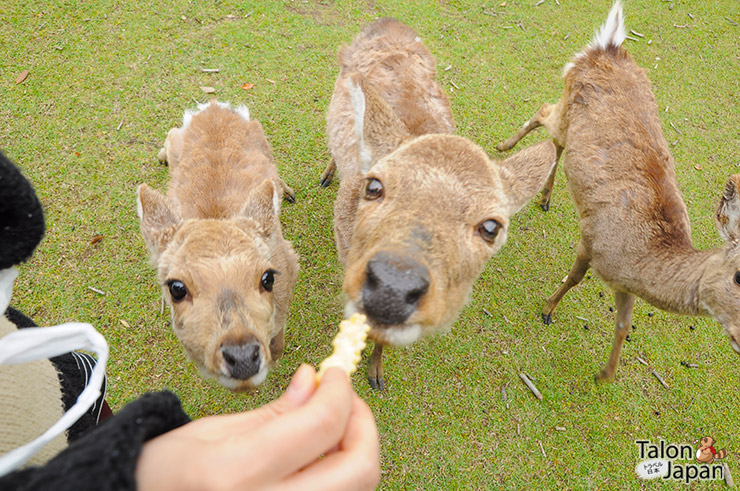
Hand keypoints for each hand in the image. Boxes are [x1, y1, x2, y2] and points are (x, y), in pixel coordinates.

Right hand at [135, 365, 379, 490]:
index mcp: (237, 472)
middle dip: (364, 425)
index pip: (322, 424)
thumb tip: (315, 379)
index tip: (334, 373)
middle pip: (358, 470)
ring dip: (355, 452)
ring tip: (330, 429)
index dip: (340, 390)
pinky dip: (338, 477)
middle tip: (344, 400)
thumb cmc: (165, 473)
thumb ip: (275, 412)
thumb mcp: (212, 433)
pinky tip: (318, 460)